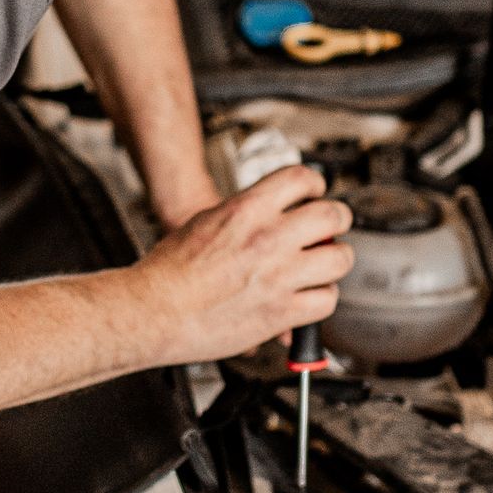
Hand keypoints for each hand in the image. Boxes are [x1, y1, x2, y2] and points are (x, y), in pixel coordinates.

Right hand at [129, 166, 353, 368]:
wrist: (153, 310)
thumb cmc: (169, 272)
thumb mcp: (205, 221)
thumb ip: (245, 215)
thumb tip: (271, 214)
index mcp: (247, 209)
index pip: (303, 178)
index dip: (316, 185)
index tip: (316, 194)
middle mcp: (268, 238)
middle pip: (333, 216)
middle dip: (336, 221)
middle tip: (331, 229)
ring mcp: (279, 276)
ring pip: (339, 259)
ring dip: (334, 261)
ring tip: (323, 266)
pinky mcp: (281, 313)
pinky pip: (326, 301)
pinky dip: (322, 299)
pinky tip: (308, 297)